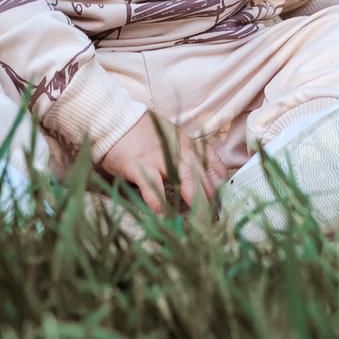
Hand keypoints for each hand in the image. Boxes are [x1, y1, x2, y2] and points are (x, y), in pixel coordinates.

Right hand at [98, 112, 226, 213]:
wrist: (114, 120)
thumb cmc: (142, 132)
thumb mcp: (170, 136)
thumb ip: (185, 152)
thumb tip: (203, 174)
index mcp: (185, 143)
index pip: (211, 162)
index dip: (219, 181)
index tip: (224, 197)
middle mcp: (176, 150)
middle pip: (200, 174)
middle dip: (210, 196)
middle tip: (216, 215)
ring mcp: (157, 158)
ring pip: (183, 179)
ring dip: (193, 198)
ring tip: (199, 218)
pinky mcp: (138, 166)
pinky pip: (151, 185)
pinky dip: (157, 200)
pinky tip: (163, 214)